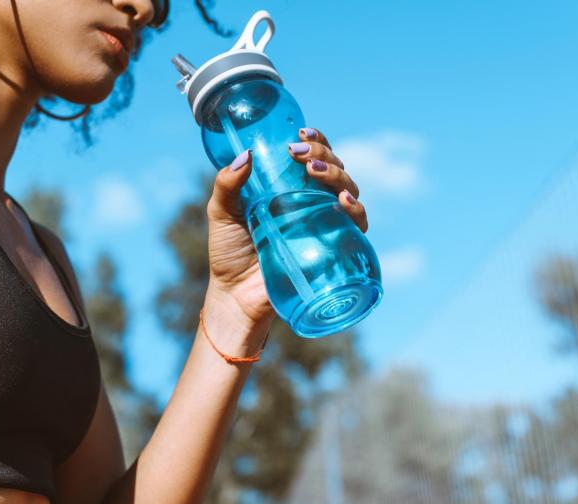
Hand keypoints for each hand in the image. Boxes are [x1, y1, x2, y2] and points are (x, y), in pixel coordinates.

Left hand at [204, 126, 367, 328]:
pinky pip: (356, 225)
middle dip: (323, 153)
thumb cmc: (229, 254)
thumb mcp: (221, 213)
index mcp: (289, 188)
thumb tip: (246, 155)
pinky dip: (356, 209)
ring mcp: (325, 225)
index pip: (311, 156)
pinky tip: (344, 201)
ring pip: (348, 189)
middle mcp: (312, 203)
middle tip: (299, 154)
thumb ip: (227, 184)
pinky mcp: (334, 249)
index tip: (300, 133)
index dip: (315, 140)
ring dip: (338, 175)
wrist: (236, 296)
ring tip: (315, 173)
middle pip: (333, 168)